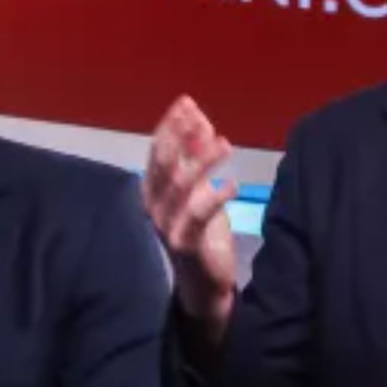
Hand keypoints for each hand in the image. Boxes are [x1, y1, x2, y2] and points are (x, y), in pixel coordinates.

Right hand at [143, 95, 239, 346]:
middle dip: (182, 137)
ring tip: (225, 144)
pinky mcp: (184, 243)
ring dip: (203, 162)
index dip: (171, 126)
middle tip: (200, 116)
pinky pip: (199, 215)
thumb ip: (196, 158)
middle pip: (165, 164)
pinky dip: (216, 197)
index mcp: (152, 191)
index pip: (157, 151)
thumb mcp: (198, 190)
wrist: (204, 283)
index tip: (187, 103)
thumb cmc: (200, 233)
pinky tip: (233, 184)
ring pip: (181, 186)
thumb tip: (200, 119)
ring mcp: (166, 226)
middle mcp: (153, 206)